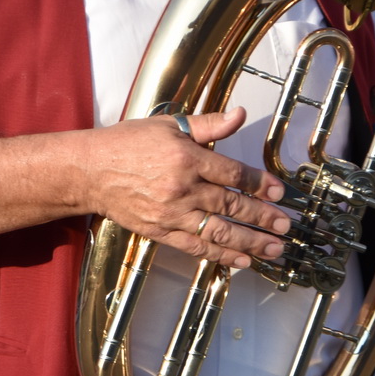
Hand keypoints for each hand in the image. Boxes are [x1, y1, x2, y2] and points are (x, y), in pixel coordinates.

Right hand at [77, 110, 289, 269]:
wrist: (89, 171)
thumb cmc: (127, 144)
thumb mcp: (168, 125)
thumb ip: (207, 124)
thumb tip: (239, 114)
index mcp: (186, 158)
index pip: (233, 174)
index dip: (260, 184)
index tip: (279, 192)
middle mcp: (181, 188)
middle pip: (231, 205)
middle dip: (262, 217)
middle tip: (285, 225)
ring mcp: (171, 213)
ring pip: (218, 231)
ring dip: (250, 242)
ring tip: (273, 249)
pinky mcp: (160, 231)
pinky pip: (196, 247)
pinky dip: (221, 256)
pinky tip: (241, 261)